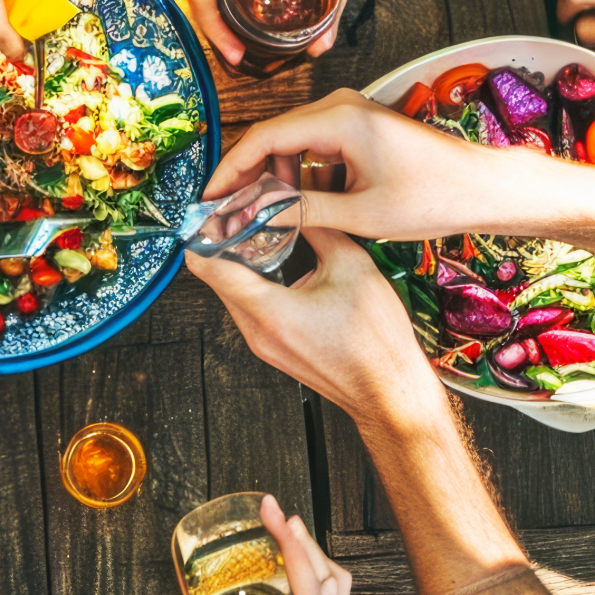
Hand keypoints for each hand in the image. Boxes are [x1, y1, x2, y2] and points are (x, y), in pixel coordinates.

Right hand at [178, 495, 350, 594]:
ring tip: (285, 530)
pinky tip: (292, 570)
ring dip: (313, 555)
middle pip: (331, 580)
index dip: (297, 551)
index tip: (278, 520)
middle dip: (302, 540)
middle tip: (274, 511)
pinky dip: (315, 576)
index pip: (315, 593)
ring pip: (338, 588)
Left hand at [189, 226, 434, 419]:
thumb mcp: (352, 266)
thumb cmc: (376, 341)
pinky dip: (255, 284)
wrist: (390, 392)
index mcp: (268, 311)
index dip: (204, 233)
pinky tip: (278, 265)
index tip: (214, 211)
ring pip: (233, 294)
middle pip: (217, 279)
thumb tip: (297, 203)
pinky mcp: (274, 350)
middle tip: (240, 213)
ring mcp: (263, 345)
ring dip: (240, 264)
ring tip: (260, 234)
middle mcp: (256, 332)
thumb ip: (318, 228)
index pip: (209, 267)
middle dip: (224, 243)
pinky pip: (250, 310)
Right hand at [204, 90, 552, 245]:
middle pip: (272, 138)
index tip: (208, 198)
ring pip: (291, 145)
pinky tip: (296, 208)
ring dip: (275, 179)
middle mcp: (339, 107)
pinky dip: (300, 177)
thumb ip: (302, 211)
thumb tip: (255, 216)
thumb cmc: (434, 197)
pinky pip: (313, 150)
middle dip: (247, 177)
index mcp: (338, 120)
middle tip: (225, 213)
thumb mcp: (361, 213)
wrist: (484, 188)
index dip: (229, 170)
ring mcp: (348, 115)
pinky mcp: (358, 130)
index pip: (262, 138)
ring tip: (259, 216)